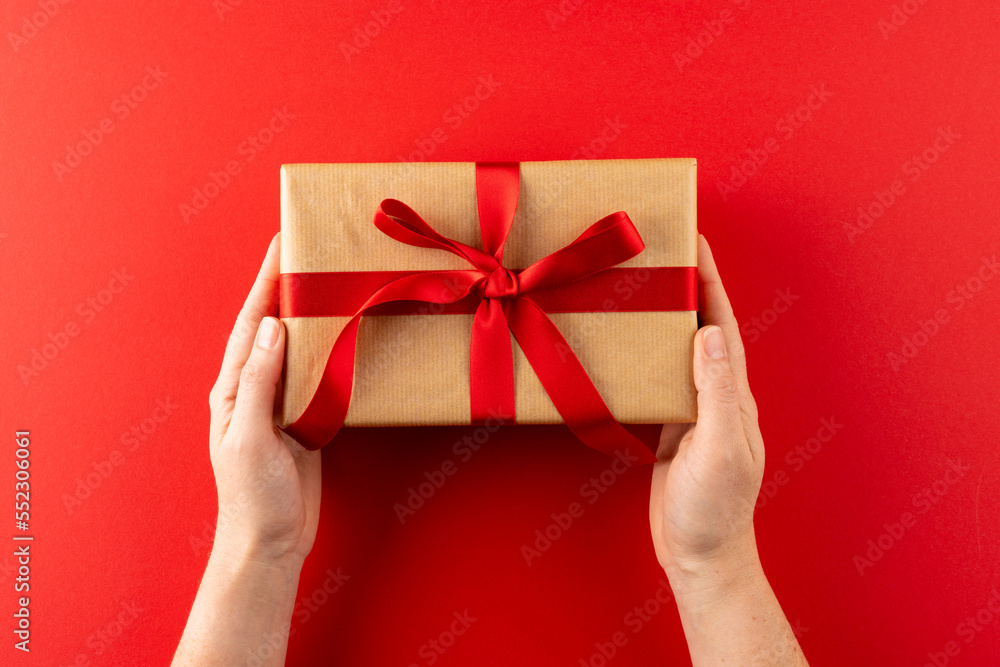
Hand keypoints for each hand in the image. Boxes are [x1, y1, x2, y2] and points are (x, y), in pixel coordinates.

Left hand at [208, 233, 320, 566]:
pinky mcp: (305, 422)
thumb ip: (259, 382)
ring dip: (312, 315)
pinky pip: (318, 377)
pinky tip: (347, 338)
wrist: (271, 542)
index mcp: (233, 389)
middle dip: (287, 287)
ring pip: (297, 348)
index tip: (281, 245)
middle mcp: (255, 390)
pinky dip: (331, 352)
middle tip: (313, 253)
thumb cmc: (251, 496)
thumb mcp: (248, 438)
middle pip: (273, 327)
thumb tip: (273, 327)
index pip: (251, 323)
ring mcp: (281, 405)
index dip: (264, 282)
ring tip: (334, 284)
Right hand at [650, 234, 764, 582]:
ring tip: (639, 286)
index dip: (710, 281)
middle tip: (660, 252)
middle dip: (687, 286)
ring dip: (664, 315)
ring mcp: (692, 411)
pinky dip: (645, 354)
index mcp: (731, 394)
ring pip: (677, 349)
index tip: (694, 241)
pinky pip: (658, 379)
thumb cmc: (715, 508)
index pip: (721, 324)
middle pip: (701, 327)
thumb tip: (709, 333)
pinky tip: (626, 345)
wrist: (701, 555)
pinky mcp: (672, 429)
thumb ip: (717, 392)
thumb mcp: (720, 448)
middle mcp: (715, 394)